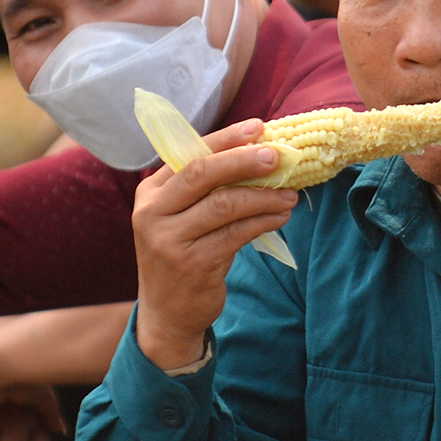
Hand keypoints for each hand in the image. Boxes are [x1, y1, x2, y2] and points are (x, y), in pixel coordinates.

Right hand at [132, 120, 297, 370]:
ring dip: (263, 196)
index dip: (226, 139)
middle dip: (244, 160)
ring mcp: (169, 240)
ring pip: (224, 204)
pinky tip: (280, 217)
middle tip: (277, 156)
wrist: (167, 313)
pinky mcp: (193, 264)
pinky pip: (236, 234)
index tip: (259, 127)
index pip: (190, 154)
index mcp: (151, 193)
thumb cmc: (182, 253)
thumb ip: (206, 188)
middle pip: (202, 173)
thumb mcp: (181, 217)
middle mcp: (153, 213)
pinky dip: (263, 221)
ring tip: (289, 194)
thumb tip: (258, 151)